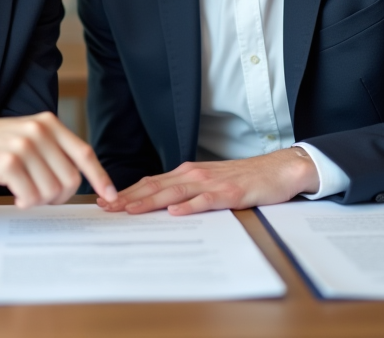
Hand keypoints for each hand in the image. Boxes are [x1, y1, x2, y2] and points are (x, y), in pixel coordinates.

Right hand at [0, 112, 117, 206]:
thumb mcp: (29, 134)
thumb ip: (53, 149)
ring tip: (25, 193)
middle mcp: (40, 131)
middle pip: (69, 179)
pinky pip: (30, 195)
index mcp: (49, 123)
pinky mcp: (8, 162)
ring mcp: (24, 146)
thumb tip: (76, 180)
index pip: (84, 153)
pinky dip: (26, 202)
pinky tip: (16, 197)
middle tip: (44, 198)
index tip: (110, 195)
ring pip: (51, 190)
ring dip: (40, 201)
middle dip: (60, 197)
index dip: (100, 176)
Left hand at [98, 148, 317, 215]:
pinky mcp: (231, 192)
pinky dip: (189, 206)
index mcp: (187, 173)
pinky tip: (174, 213)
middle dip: (129, 198)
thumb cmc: (243, 178)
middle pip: (156, 187)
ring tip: (129, 210)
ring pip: (175, 193)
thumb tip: (160, 205)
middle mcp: (195, 175)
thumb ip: (186, 191)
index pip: (151, 183)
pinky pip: (206, 201)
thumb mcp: (209, 182)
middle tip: (105, 208)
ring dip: (150, 201)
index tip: (105, 202)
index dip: (127, 192)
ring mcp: (212, 183)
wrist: (278, 169)